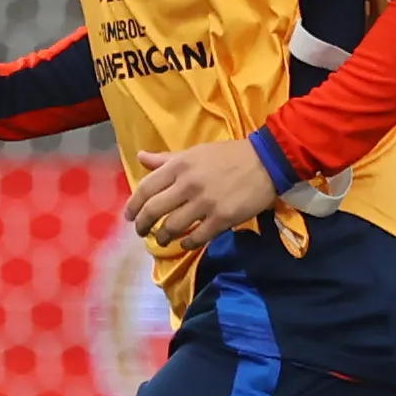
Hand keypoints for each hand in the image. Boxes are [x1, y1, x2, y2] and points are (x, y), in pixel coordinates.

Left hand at [121, 136, 284, 247]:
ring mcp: (205, 203)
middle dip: (143, 225)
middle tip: (141, 231)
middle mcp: (188, 184)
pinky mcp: (222, 218)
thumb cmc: (228, 156)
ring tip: (162, 239)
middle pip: (154, 210)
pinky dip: (187, 243)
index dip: (133, 205)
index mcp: (179, 166)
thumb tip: (140, 157)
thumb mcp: (194, 152)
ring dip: (163, 237)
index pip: (146, 188)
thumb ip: (166, 159)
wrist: (265, 162)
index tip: (129, 216)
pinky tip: (185, 243)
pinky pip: (197, 237)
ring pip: (173, 227)